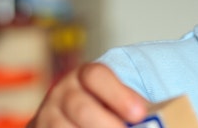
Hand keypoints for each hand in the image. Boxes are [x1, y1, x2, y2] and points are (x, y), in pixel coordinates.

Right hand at [27, 62, 147, 127]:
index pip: (96, 76)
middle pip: (81, 108)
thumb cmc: (104, 108)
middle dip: (107, 125)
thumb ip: (131, 108)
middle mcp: (61, 93)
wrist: (66, 116)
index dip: (119, 95)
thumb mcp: (115, 100)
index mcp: (84, 76)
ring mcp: (46, 116)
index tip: (140, 114)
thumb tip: (152, 121)